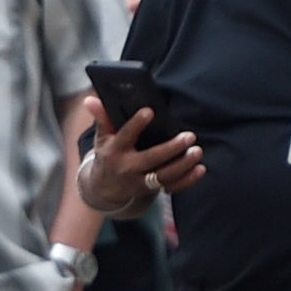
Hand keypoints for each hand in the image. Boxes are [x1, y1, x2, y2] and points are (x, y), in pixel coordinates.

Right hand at [76, 97, 201, 217]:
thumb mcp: (102, 138)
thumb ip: (102, 118)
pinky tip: (200, 168)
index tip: (150, 111)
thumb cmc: (107, 155)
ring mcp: (140, 182)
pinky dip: (187, 180)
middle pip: (152, 159)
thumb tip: (90, 99)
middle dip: (171, 148)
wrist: (103, 189)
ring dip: (183, 165)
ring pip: (164, 176)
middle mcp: (128, 168)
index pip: (125, 136)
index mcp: (115, 151)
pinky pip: (172, 187)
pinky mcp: (151, 190)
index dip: (136, 124)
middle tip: (189, 136)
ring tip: (197, 151)